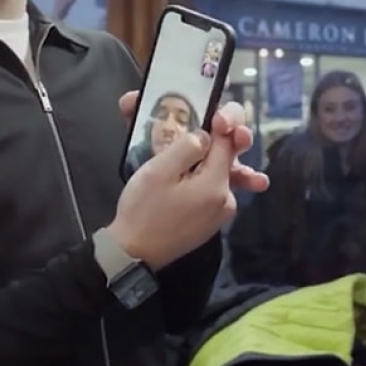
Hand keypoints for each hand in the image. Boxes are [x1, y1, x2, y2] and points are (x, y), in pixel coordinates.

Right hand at [110, 93, 268, 268]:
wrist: (134, 254)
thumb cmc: (143, 210)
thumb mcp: (159, 171)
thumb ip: (186, 147)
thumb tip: (205, 136)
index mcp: (216, 185)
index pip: (229, 143)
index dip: (221, 123)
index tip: (210, 111)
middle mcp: (226, 200)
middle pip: (230, 159)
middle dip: (223, 138)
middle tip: (212, 121)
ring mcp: (220, 214)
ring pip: (223, 175)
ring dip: (217, 157)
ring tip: (211, 138)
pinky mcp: (210, 223)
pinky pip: (215, 191)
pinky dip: (209, 176)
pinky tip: (197, 168)